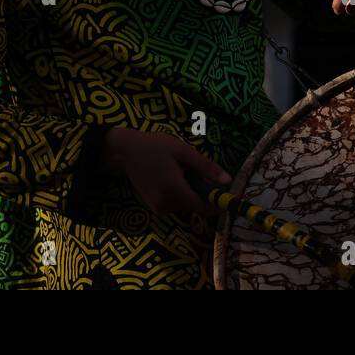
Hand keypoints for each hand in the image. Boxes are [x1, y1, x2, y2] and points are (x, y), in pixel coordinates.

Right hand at [100, 128, 229, 218]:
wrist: (127, 152)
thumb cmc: (156, 147)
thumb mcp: (183, 152)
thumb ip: (206, 167)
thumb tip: (228, 180)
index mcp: (175, 190)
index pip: (203, 208)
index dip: (217, 205)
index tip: (226, 197)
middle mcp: (167, 204)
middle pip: (195, 204)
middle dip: (200, 191)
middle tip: (193, 170)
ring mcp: (159, 207)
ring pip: (185, 203)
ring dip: (188, 191)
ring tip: (178, 170)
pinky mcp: (155, 207)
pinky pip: (175, 203)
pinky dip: (178, 193)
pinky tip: (169, 177)